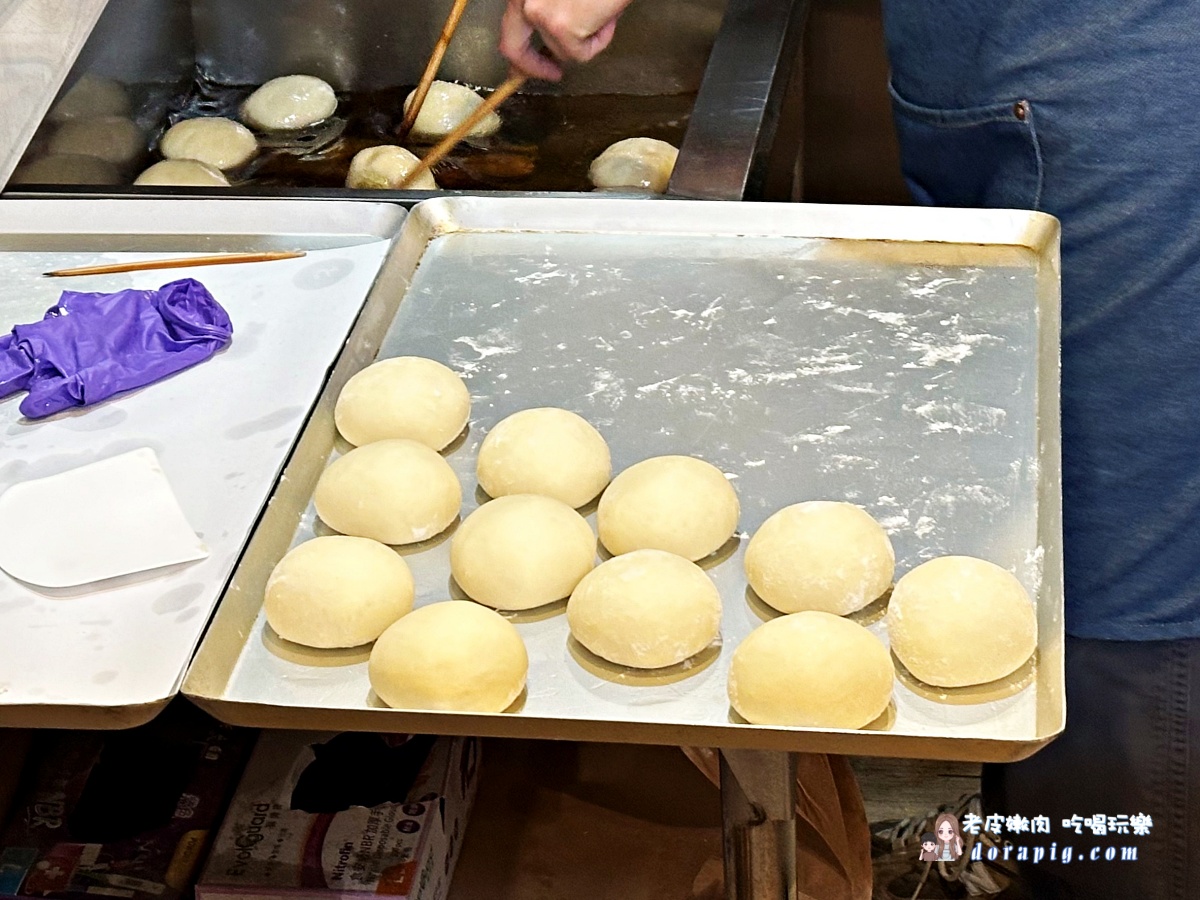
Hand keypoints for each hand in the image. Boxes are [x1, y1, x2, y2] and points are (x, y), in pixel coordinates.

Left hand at [499, 0, 631, 80]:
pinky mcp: (561, 28)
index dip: (519, 51)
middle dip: (533, 67)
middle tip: (553, 73)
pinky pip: (580, 55)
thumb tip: (549, 45)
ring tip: (602, 15)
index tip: (525, 65)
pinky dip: (600, 41)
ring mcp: (539, 13)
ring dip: (585, 39)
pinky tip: (607, 18)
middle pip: (513, 48)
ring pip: (559, 49)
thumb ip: (549, 10)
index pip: (508, 27)